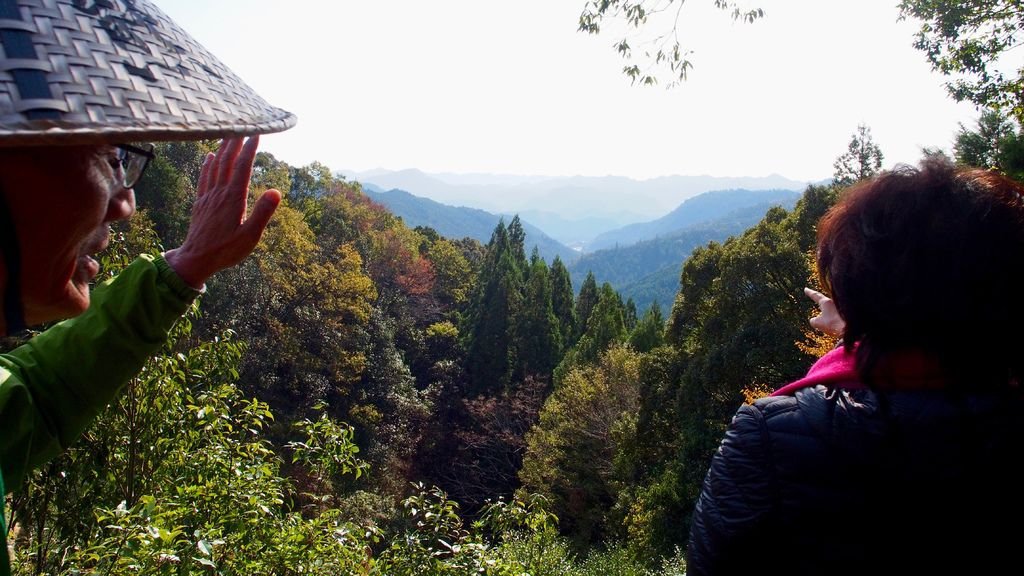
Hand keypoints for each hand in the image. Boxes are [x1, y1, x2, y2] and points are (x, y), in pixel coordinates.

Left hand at [164, 136, 280, 288]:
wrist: (196, 259)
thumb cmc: (226, 251)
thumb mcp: (250, 237)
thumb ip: (263, 213)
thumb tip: (276, 191)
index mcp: (233, 199)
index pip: (243, 167)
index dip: (250, 149)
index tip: (257, 133)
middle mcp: (219, 193)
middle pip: (227, 161)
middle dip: (236, 141)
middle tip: (243, 124)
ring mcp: (208, 197)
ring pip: (215, 166)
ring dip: (222, 148)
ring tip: (229, 135)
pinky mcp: (200, 203)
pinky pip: (204, 178)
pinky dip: (208, 164)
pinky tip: (210, 157)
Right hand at [804, 287, 844, 336]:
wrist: (852, 328)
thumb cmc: (834, 324)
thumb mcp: (818, 323)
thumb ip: (813, 321)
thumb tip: (814, 321)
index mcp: (826, 302)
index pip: (816, 296)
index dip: (810, 293)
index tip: (806, 289)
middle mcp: (834, 302)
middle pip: (825, 302)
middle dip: (821, 304)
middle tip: (817, 302)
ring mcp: (842, 307)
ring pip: (832, 311)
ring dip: (830, 317)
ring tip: (832, 326)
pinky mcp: (848, 313)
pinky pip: (839, 317)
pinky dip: (837, 321)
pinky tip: (839, 328)